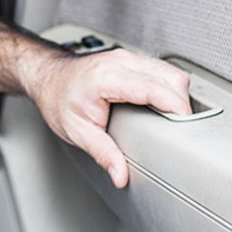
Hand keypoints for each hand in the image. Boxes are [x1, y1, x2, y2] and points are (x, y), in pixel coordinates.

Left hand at [20, 48, 191, 187]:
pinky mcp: (131, 59)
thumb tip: (120, 174)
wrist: (47, 76)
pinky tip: (162, 104)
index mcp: (107, 78)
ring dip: (178, 94)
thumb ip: (102, 153)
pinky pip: (162, 69)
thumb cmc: (57, 98)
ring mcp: (126, 57)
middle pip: (171, 77)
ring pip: (170, 71)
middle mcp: (120, 62)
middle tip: (178, 129)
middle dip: (182, 103)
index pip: (155, 88)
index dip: (176, 107)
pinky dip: (169, 87)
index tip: (185, 126)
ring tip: (171, 119)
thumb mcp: (76, 131)